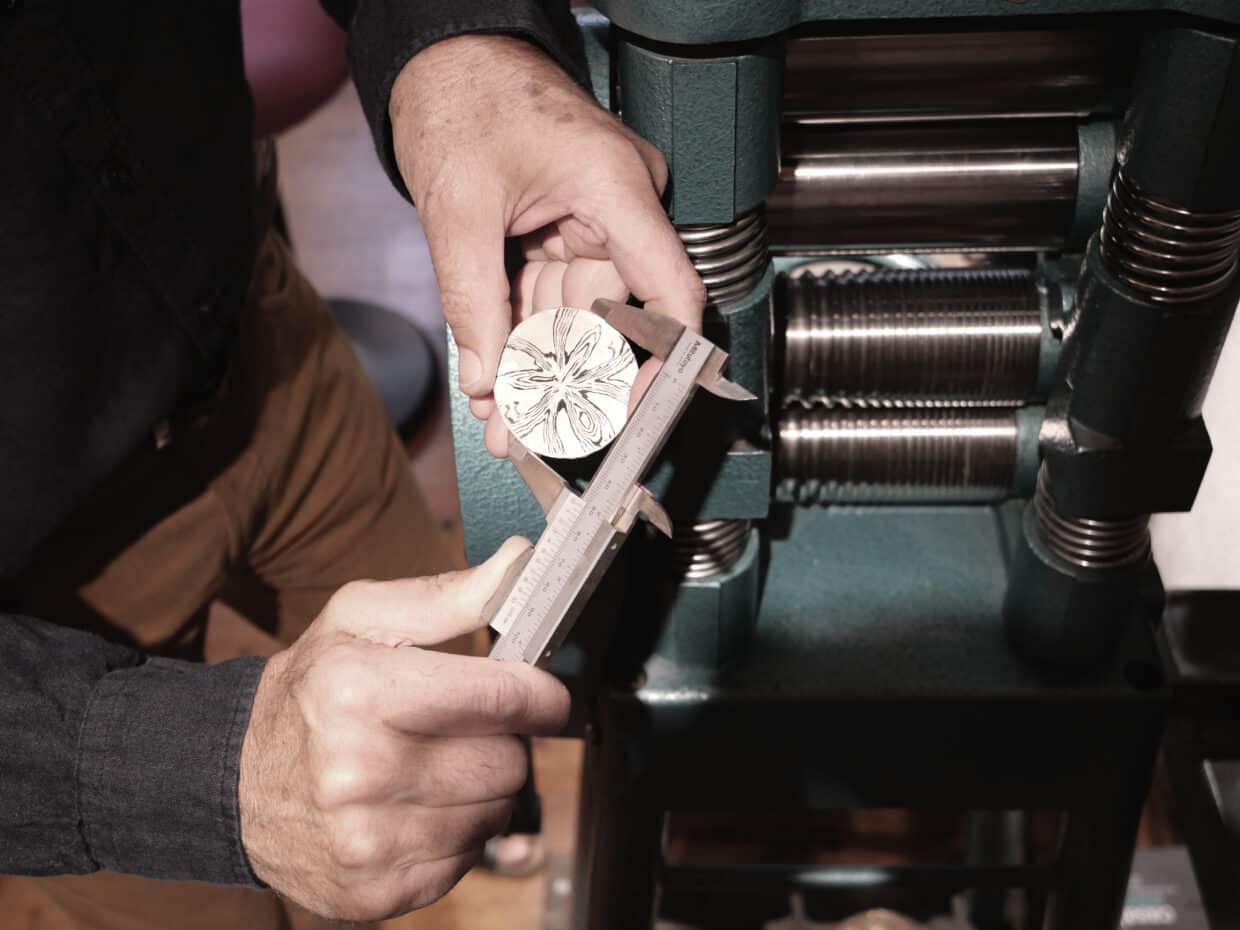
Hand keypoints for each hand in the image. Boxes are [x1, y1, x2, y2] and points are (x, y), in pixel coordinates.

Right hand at [238, 538, 567, 920]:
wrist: (233, 782)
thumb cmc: (308, 692)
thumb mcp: (361, 622)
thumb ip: (447, 596)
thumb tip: (518, 562)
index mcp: (358, 693)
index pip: (502, 700)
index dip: (541, 696)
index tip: (545, 695)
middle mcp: (359, 772)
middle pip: (509, 763)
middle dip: (499, 741)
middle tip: (460, 729)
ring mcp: (366, 841)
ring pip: (496, 814)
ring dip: (479, 789)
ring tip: (432, 768)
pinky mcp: (375, 891)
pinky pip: (467, 859)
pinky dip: (455, 832)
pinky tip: (415, 808)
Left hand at [390, 35, 705, 456]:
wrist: (441, 54)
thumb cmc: (460, 99)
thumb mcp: (459, 208)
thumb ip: (472, 301)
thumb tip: (485, 382)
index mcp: (616, 190)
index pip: (671, 292)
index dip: (661, 362)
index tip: (628, 411)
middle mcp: (618, 208)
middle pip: (611, 317)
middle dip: (568, 383)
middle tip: (530, 435)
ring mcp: (593, 219)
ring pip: (574, 315)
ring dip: (537, 370)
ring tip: (502, 425)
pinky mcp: (564, 227)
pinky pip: (549, 296)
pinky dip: (521, 336)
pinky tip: (497, 383)